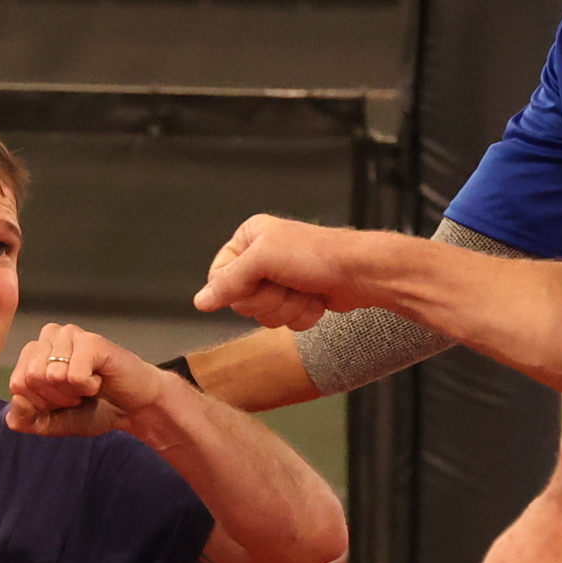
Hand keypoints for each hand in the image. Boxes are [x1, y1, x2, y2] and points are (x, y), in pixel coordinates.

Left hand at [6, 321, 152, 437]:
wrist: (134, 408)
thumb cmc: (93, 409)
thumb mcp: (51, 423)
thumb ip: (26, 419)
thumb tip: (17, 401)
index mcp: (34, 352)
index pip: (17, 384)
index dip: (41, 403)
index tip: (63, 401)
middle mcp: (49, 337)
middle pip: (30, 379)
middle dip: (56, 398)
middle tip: (78, 394)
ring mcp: (70, 335)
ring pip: (49, 376)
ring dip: (72, 393)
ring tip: (88, 386)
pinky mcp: (91, 341)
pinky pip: (73, 375)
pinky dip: (88, 387)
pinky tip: (99, 380)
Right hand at [194, 217, 386, 331]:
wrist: (361, 273)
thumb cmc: (319, 255)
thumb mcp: (264, 259)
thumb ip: (228, 281)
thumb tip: (201, 301)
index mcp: (248, 239)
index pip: (219, 277)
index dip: (239, 288)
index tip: (260, 280)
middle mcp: (261, 258)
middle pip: (242, 301)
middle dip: (269, 298)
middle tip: (288, 282)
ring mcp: (279, 281)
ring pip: (263, 316)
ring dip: (287, 308)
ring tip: (305, 289)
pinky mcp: (296, 300)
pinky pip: (284, 323)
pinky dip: (302, 315)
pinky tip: (315, 298)